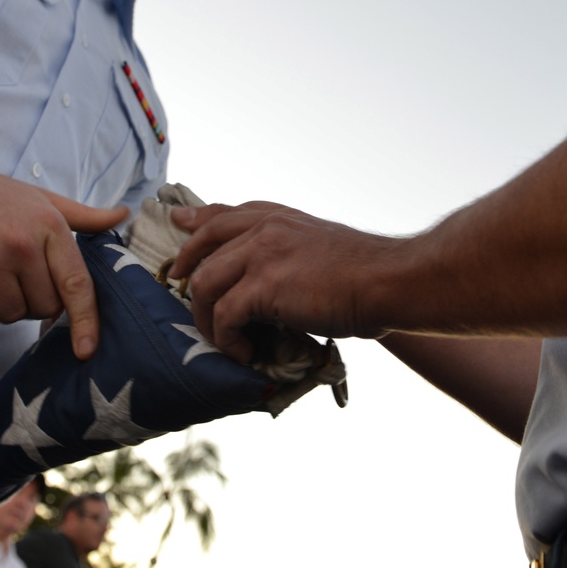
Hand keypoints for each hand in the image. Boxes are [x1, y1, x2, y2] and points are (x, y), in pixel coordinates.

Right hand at [0, 141, 127, 357]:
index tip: (87, 349)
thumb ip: (84, 216)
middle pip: (42, 307)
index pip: (75, 284)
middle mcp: (20, 245)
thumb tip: (123, 214)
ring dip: (3, 303)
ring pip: (10, 315)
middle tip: (16, 271)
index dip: (85, 321)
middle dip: (34, 299)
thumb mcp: (42, 199)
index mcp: (48, 226)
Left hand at [169, 201, 395, 358]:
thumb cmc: (365, 272)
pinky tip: (244, 353)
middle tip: (178, 289)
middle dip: (185, 269)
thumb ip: (287, 250)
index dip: (197, 222)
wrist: (388, 280)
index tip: (180, 225)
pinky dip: (228, 340)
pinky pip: (224, 316)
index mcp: (277, 216)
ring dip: (207, 318)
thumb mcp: (317, 245)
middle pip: (203, 245)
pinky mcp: (263, 286)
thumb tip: (272, 279)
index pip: (223, 214)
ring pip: (205, 284)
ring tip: (224, 339)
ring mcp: (261, 254)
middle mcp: (263, 228)